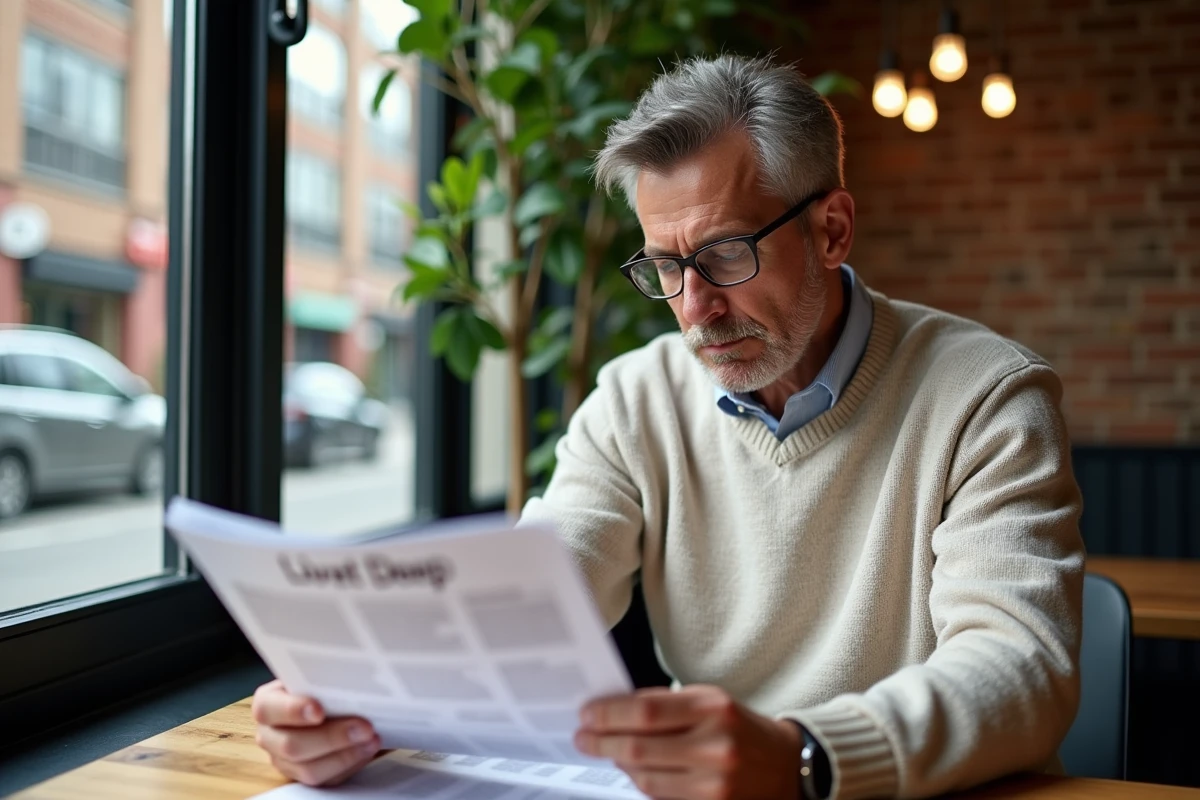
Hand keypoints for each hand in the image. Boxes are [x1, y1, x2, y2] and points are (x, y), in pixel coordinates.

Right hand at [251, 679, 379, 785]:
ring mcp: (284, 759)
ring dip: (345, 755)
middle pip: (292, 745)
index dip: (292, 710)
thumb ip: (324, 675)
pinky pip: (326, 779)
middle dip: (331, 737)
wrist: (329, 700)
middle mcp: (270, 734)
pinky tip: (367, 749)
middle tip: (363, 726)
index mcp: (267, 703)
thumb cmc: (321, 684)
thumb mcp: (317, 674)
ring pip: (309, 769)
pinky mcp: (304, 774)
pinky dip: (350, 764)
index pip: (268, 709)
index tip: (318, 710)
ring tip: (371, 739)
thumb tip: (348, 671)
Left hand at [575, 685, 801, 799]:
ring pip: (645, 776)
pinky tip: (632, 769)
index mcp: (712, 708)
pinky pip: (661, 795)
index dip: (609, 714)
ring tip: (607, 751)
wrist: (785, 765)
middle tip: (583, 737)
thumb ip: (666, 703)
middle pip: (639, 746)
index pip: (646, 710)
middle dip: (602, 742)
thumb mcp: (709, 700)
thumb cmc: (739, 726)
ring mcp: (714, 781)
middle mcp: (714, 745)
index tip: (587, 714)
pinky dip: (640, 781)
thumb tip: (615, 709)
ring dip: (618, 763)